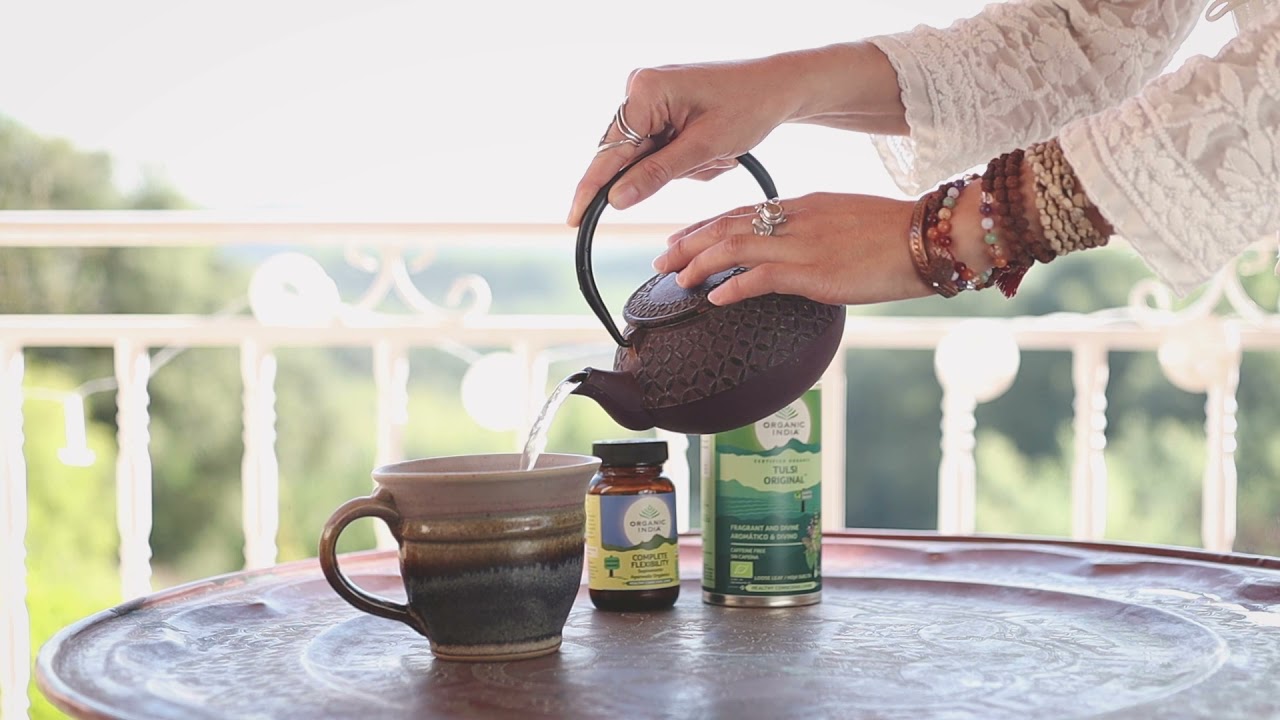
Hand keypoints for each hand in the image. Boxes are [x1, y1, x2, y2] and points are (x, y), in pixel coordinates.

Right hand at [566, 43, 906, 226]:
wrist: (779, 86)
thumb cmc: (749, 108)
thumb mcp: (704, 149)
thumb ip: (656, 175)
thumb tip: (615, 199)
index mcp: (645, 91)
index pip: (609, 152)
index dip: (592, 189)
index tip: (573, 220)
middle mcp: (639, 86)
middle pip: (629, 154)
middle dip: (668, 170)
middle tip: (712, 159)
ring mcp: (648, 93)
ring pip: (647, 155)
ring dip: (682, 165)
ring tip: (719, 151)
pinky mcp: (660, 101)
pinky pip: (659, 146)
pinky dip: (685, 156)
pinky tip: (713, 146)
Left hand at [651, 193, 932, 305]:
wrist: (931, 237)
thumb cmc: (896, 234)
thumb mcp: (847, 220)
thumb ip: (815, 231)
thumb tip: (796, 252)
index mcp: (803, 204)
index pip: (741, 210)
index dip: (705, 225)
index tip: (680, 238)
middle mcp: (796, 218)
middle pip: (727, 225)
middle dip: (689, 243)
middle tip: (662, 260)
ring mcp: (803, 244)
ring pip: (734, 246)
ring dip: (699, 263)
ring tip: (677, 280)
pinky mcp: (815, 271)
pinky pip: (761, 276)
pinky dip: (733, 286)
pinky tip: (715, 297)